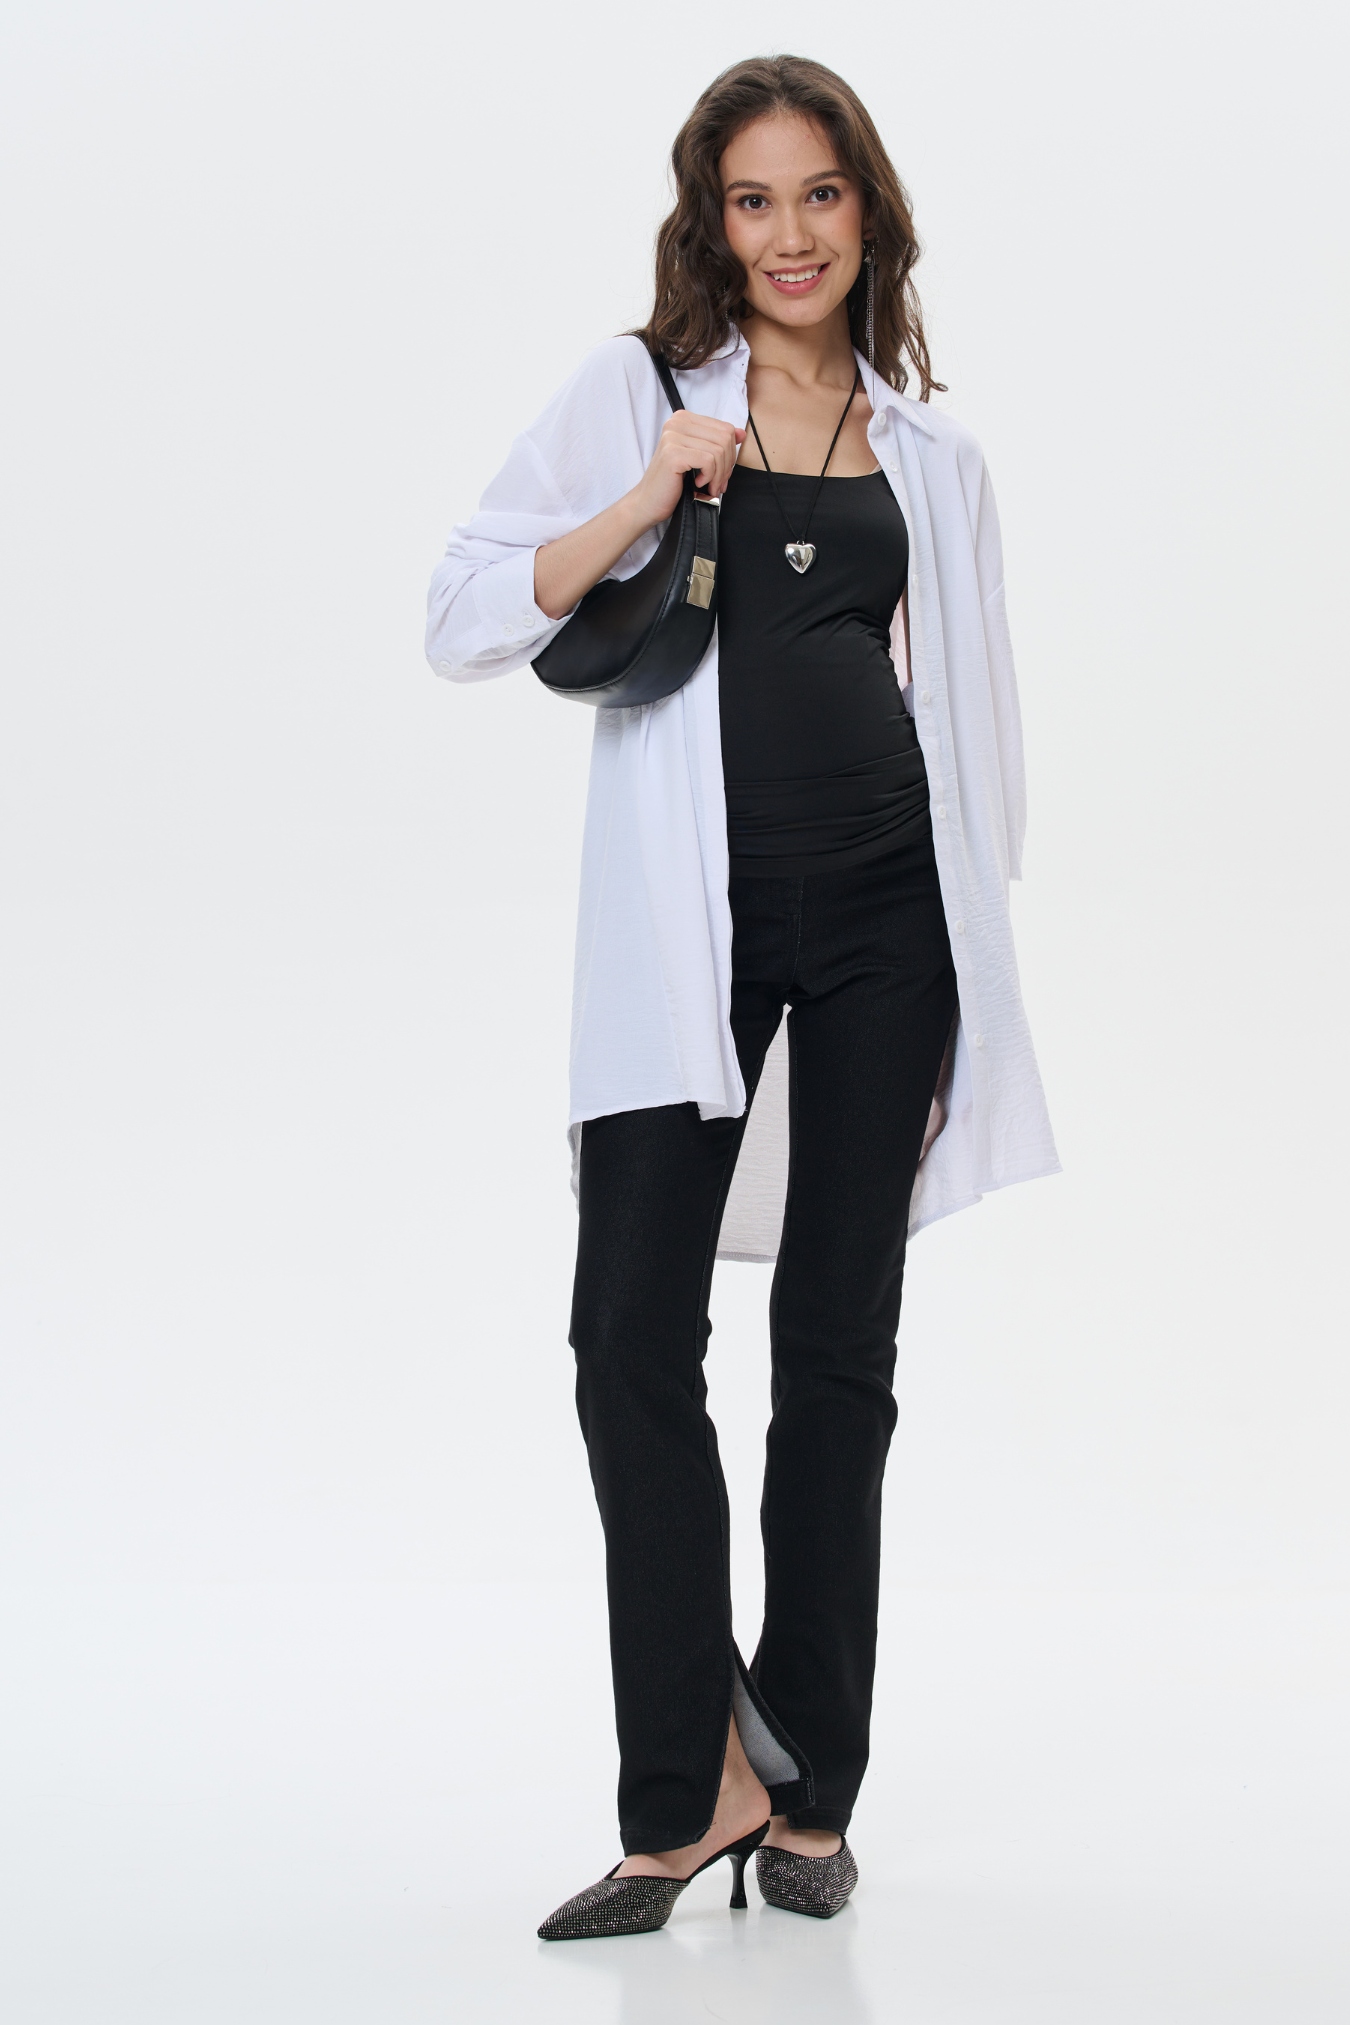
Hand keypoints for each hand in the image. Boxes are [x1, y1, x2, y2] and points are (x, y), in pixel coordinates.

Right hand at [630, 412, 745, 527]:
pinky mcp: (673, 453)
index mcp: (684, 418)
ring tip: (708, 487)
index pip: (725, 428)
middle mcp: (677, 422)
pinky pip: (709, 461)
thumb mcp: (700, 458)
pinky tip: (698, 484)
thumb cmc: (674, 482)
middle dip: (727, 466)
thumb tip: (741, 433)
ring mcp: (673, 436)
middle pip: (725, 438)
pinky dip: (709, 477)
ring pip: (719, 451)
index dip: (730, 454)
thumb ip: (718, 443)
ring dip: (718, 475)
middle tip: (716, 483)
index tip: (721, 473)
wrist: (649, 502)